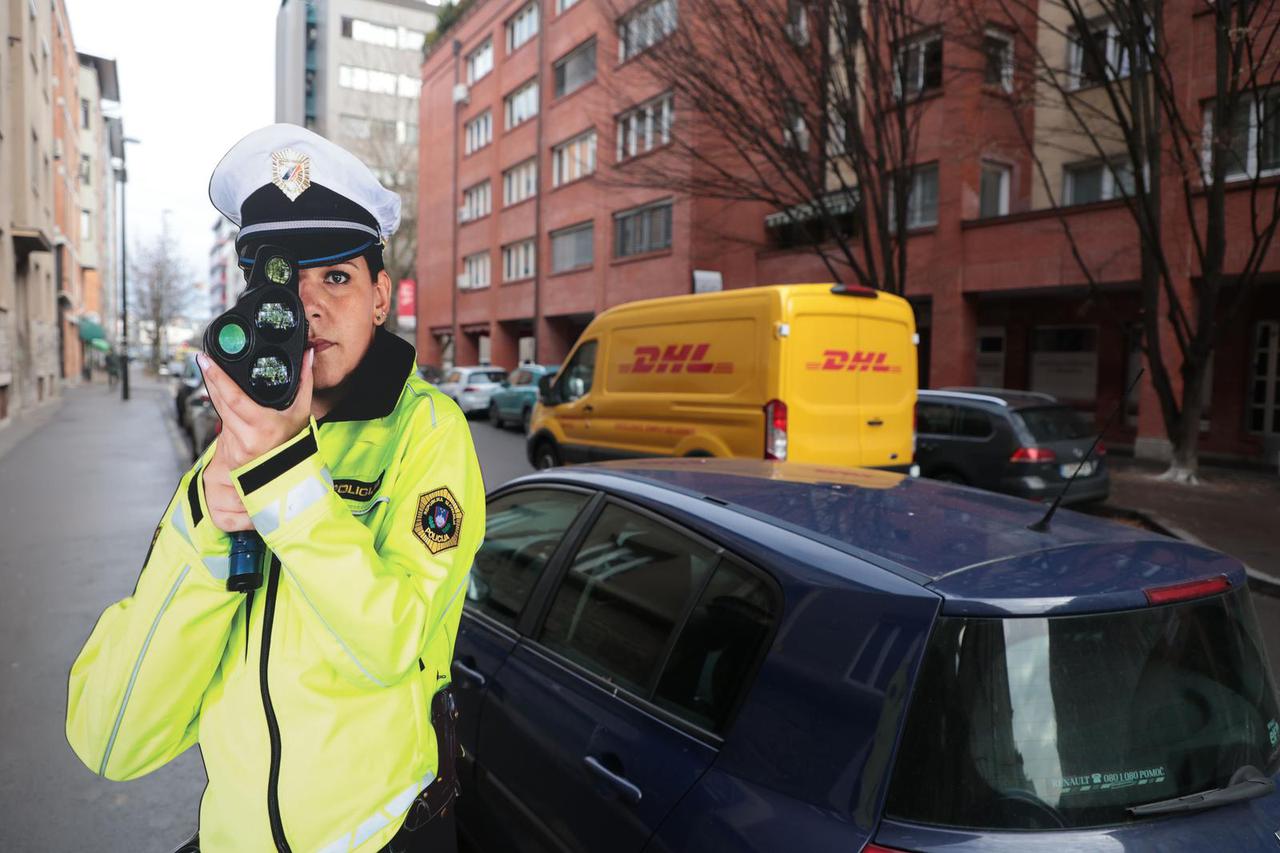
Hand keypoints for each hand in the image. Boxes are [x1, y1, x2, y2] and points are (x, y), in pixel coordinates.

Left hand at [198, 349, 314, 532]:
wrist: (288, 474)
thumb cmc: (296, 442)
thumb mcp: (302, 411)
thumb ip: (304, 381)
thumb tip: (307, 355)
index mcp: (263, 426)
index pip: (233, 398)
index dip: (217, 378)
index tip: (205, 360)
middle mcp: (246, 437)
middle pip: (220, 401)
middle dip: (211, 378)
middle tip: (204, 359)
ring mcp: (235, 445)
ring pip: (218, 411)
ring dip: (213, 390)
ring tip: (209, 370)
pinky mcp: (229, 450)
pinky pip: (222, 421)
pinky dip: (221, 406)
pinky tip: (220, 393)